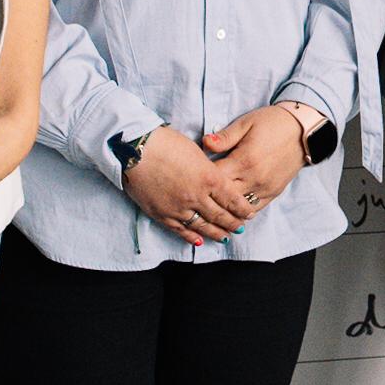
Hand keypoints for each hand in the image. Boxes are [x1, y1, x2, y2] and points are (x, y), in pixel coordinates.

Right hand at [120, 125, 261, 247]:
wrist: (135, 150)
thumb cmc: (166, 143)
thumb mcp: (196, 152)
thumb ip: (209, 169)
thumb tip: (215, 180)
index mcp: (210, 178)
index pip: (232, 199)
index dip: (242, 209)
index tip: (249, 213)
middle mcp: (197, 197)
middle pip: (220, 215)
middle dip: (233, 223)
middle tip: (240, 228)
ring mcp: (179, 208)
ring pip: (203, 226)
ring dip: (216, 233)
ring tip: (225, 237)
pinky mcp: (162, 214)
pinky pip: (181, 230)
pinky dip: (191, 236)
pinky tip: (199, 240)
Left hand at [201, 104, 311, 212]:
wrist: (304, 130)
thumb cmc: (272, 122)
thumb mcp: (246, 123)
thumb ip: (224, 137)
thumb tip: (204, 143)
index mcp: (244, 160)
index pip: (214, 178)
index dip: (202, 179)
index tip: (194, 177)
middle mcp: (254, 178)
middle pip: (223, 197)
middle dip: (210, 196)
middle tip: (198, 194)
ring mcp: (264, 188)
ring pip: (238, 208)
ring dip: (225, 207)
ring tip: (212, 205)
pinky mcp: (274, 192)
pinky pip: (254, 209)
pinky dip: (241, 211)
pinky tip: (231, 210)